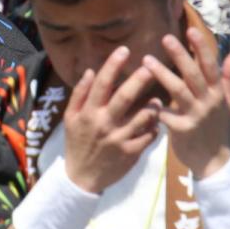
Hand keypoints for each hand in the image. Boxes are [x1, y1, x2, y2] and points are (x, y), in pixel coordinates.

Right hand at [63, 45, 161, 194]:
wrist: (82, 179)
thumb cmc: (77, 144)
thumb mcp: (70, 119)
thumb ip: (79, 95)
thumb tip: (89, 71)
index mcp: (89, 113)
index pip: (101, 84)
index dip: (112, 65)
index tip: (124, 50)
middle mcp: (104, 124)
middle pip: (124, 98)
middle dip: (138, 80)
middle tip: (151, 66)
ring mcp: (119, 139)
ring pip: (142, 118)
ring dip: (153, 106)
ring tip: (159, 98)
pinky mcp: (131, 153)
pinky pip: (149, 137)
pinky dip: (154, 128)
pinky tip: (155, 123)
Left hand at [143, 27, 229, 177]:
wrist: (213, 161)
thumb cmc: (217, 127)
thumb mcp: (227, 102)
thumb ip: (228, 77)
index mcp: (218, 93)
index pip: (211, 66)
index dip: (202, 48)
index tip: (191, 30)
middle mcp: (208, 102)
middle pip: (194, 75)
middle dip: (180, 55)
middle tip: (165, 38)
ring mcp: (196, 116)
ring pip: (178, 91)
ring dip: (163, 74)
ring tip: (146, 60)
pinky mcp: (183, 130)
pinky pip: (167, 115)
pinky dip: (156, 106)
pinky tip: (144, 97)